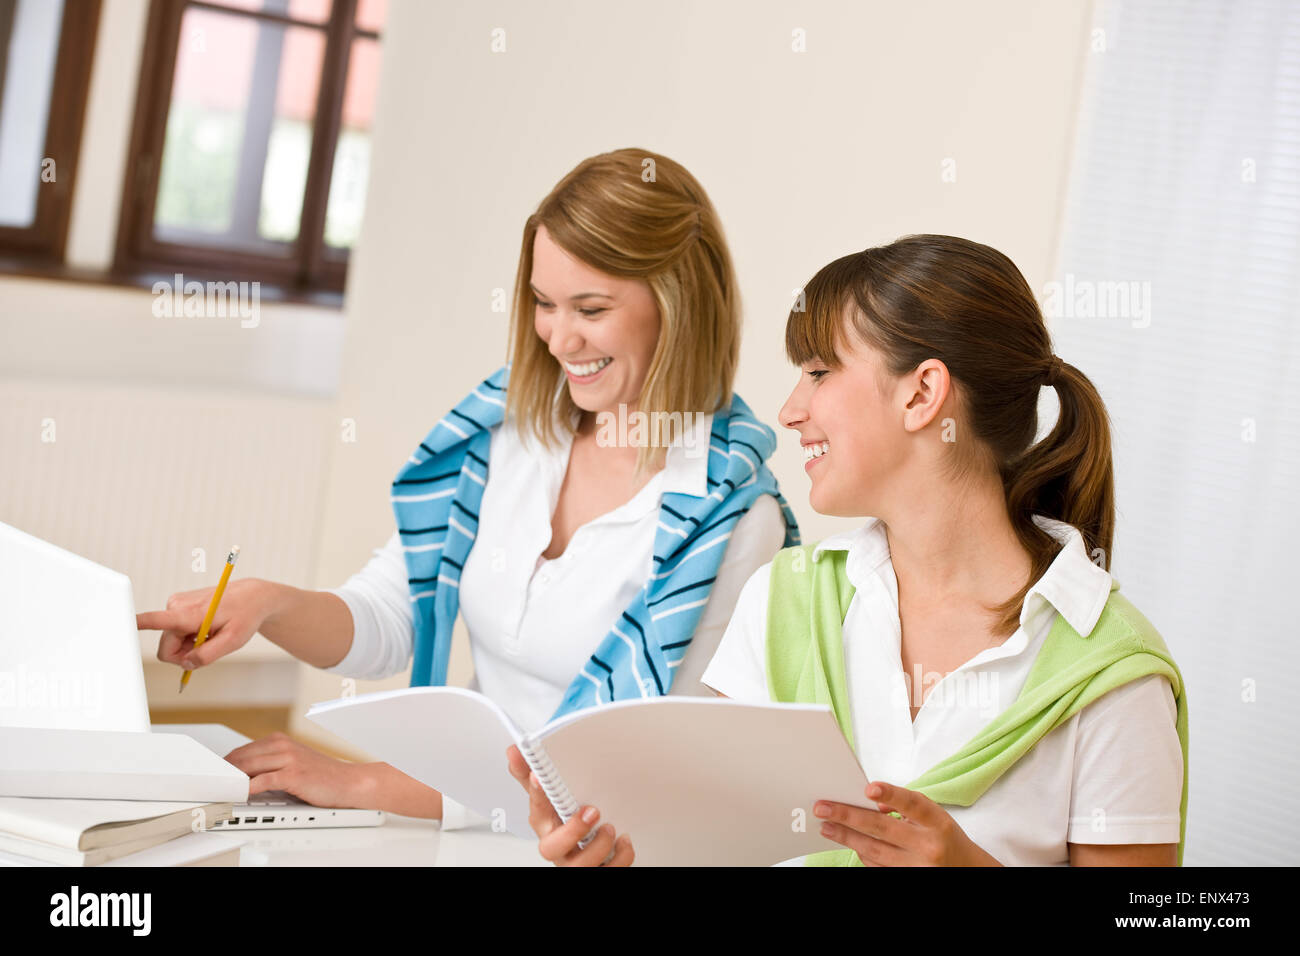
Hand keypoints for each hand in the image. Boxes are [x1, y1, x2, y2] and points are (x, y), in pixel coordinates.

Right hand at [137, 578, 275, 669]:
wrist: (252, 596)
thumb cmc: (245, 616)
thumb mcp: (234, 641)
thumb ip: (208, 655)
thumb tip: (186, 664)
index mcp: (190, 614)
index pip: (157, 620)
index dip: (138, 624)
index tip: (120, 623)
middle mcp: (177, 606)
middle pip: (166, 648)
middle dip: (185, 654)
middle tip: (209, 645)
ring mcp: (176, 604)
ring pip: (172, 642)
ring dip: (190, 644)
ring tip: (210, 633)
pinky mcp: (177, 605)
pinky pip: (175, 633)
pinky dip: (190, 636)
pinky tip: (206, 628)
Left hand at [224, 732, 375, 808]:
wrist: (348, 782)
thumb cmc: (322, 775)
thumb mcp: (294, 762)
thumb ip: (270, 763)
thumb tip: (244, 774)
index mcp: (281, 740)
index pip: (242, 750)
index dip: (225, 763)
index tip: (213, 774)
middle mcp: (283, 745)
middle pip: (241, 757)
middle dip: (223, 771)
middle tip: (209, 784)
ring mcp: (288, 759)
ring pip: (248, 767)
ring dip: (230, 780)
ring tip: (217, 789)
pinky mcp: (292, 774)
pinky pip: (261, 782)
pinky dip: (247, 789)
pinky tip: (239, 795)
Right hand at [505, 745, 633, 865]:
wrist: (587, 846)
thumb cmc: (566, 821)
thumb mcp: (549, 797)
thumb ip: (532, 774)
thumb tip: (515, 750)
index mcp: (545, 825)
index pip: (535, 809)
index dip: (537, 794)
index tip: (540, 777)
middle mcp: (559, 847)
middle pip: (551, 849)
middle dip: (572, 831)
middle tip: (591, 811)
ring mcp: (576, 862)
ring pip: (581, 866)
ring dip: (599, 846)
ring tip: (609, 828)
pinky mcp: (598, 869)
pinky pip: (610, 871)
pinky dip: (621, 857)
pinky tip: (623, 841)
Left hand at [814, 781, 1001, 865]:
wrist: (965, 870)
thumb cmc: (944, 836)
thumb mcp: (935, 815)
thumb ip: (908, 805)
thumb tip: (873, 802)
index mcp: (937, 822)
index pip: (913, 805)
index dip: (891, 795)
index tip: (869, 788)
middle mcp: (928, 846)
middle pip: (883, 829)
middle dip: (848, 816)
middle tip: (822, 808)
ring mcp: (917, 867)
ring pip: (874, 851)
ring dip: (846, 837)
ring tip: (826, 826)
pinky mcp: (907, 879)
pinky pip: (877, 866)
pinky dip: (861, 852)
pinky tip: (847, 841)